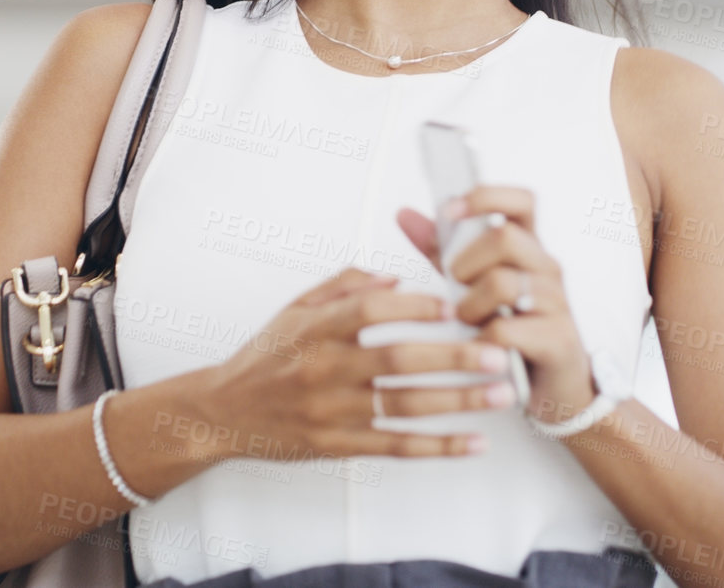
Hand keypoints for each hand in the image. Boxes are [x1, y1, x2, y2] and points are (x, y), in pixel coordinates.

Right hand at [193, 266, 516, 462]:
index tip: (451, 305)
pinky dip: (437, 446)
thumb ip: (344, 287)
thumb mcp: (295, 308)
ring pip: (404, 406)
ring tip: (500, 393)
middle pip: (398, 361)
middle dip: (454, 357)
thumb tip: (394, 277)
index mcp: (316, 330)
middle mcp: (325, 370)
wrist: (223, 412)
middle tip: (497, 351)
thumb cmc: (264, 358)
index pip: (370, 312)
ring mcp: (333, 412)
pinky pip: (395, 446)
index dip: (414, 307)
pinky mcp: (338, 446)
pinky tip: (472, 442)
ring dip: (458, 401)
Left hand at [396, 185, 597, 424]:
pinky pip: (506, 329)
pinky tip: (479, 348)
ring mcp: (555, 302)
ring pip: (503, 283)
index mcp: (528, 249)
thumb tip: (405, 214)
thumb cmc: (513, 327)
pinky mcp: (556, 339)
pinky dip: (481, 340)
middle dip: (466, 262)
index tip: (451, 210)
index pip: (521, 201)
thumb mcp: (474, 283)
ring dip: (470, 305)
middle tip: (455, 286)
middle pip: (506, 237)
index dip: (486, 197)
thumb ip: (441, 249)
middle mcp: (546, 269)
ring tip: (466, 321)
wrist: (556, 383)